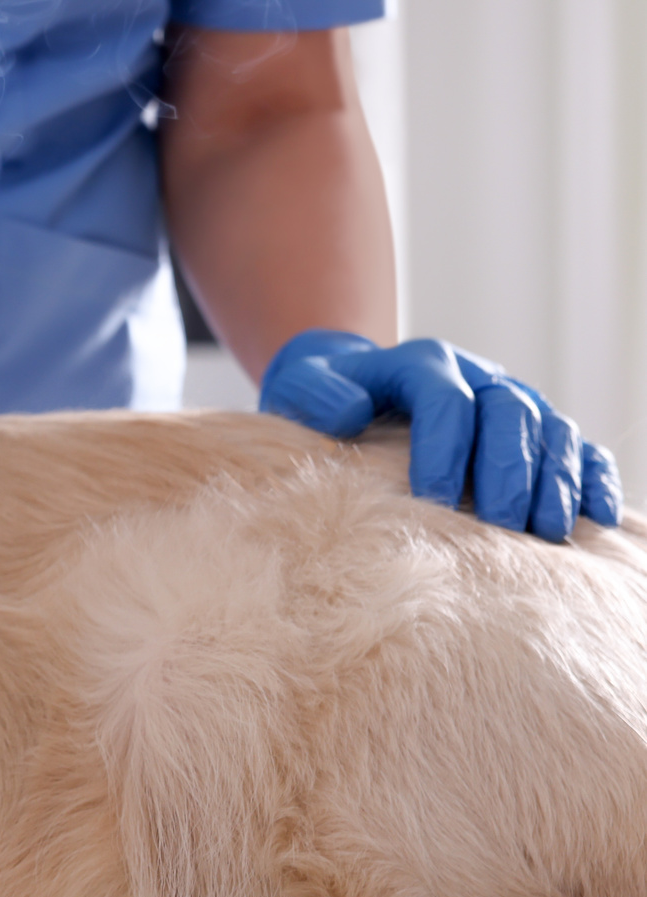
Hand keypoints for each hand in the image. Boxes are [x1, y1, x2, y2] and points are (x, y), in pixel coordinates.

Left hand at [259, 329, 622, 540]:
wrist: (349, 381)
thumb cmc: (323, 394)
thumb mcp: (300, 385)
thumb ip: (315, 393)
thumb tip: (351, 411)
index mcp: (422, 364)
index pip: (445, 397)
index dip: (444, 445)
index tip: (434, 497)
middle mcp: (477, 376)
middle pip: (508, 413)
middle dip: (509, 469)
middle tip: (502, 525)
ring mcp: (512, 400)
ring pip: (551, 429)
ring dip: (556, 479)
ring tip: (548, 532)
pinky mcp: (534, 429)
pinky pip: (578, 446)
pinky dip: (593, 477)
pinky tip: (596, 516)